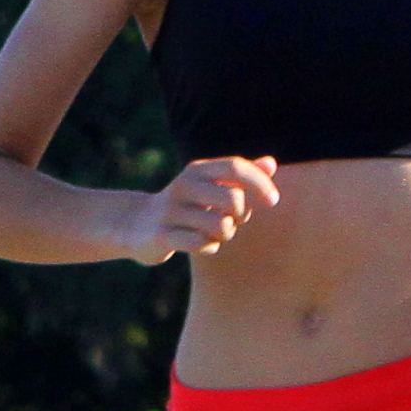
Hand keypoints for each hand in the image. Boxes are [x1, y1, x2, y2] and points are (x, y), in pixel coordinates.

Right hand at [130, 155, 279, 265]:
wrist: (137, 224)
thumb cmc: (186, 206)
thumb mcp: (211, 186)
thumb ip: (242, 176)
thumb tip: (271, 164)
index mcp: (198, 169)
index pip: (236, 167)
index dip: (260, 183)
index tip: (273, 201)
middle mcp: (184, 185)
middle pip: (233, 199)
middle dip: (241, 216)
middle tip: (232, 220)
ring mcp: (171, 210)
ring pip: (221, 226)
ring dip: (225, 235)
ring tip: (214, 233)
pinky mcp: (162, 234)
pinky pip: (202, 244)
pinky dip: (208, 247)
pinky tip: (199, 243)